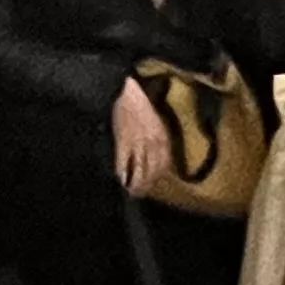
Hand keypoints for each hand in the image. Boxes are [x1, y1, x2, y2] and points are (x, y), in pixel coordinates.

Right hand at [109, 78, 169, 195]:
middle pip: (152, 171)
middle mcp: (152, 144)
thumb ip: (160, 138)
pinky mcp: (121, 143)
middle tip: (144, 193)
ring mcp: (136, 144)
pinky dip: (121, 173)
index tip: (158, 185)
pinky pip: (122, 163)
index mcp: (163, 137)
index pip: (164, 164)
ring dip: (136, 183)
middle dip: (148, 184)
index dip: (161, 177)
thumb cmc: (141, 103)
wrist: (125, 92)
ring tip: (133, 191)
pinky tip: (120, 179)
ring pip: (138, 170)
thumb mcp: (158, 121)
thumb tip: (160, 153)